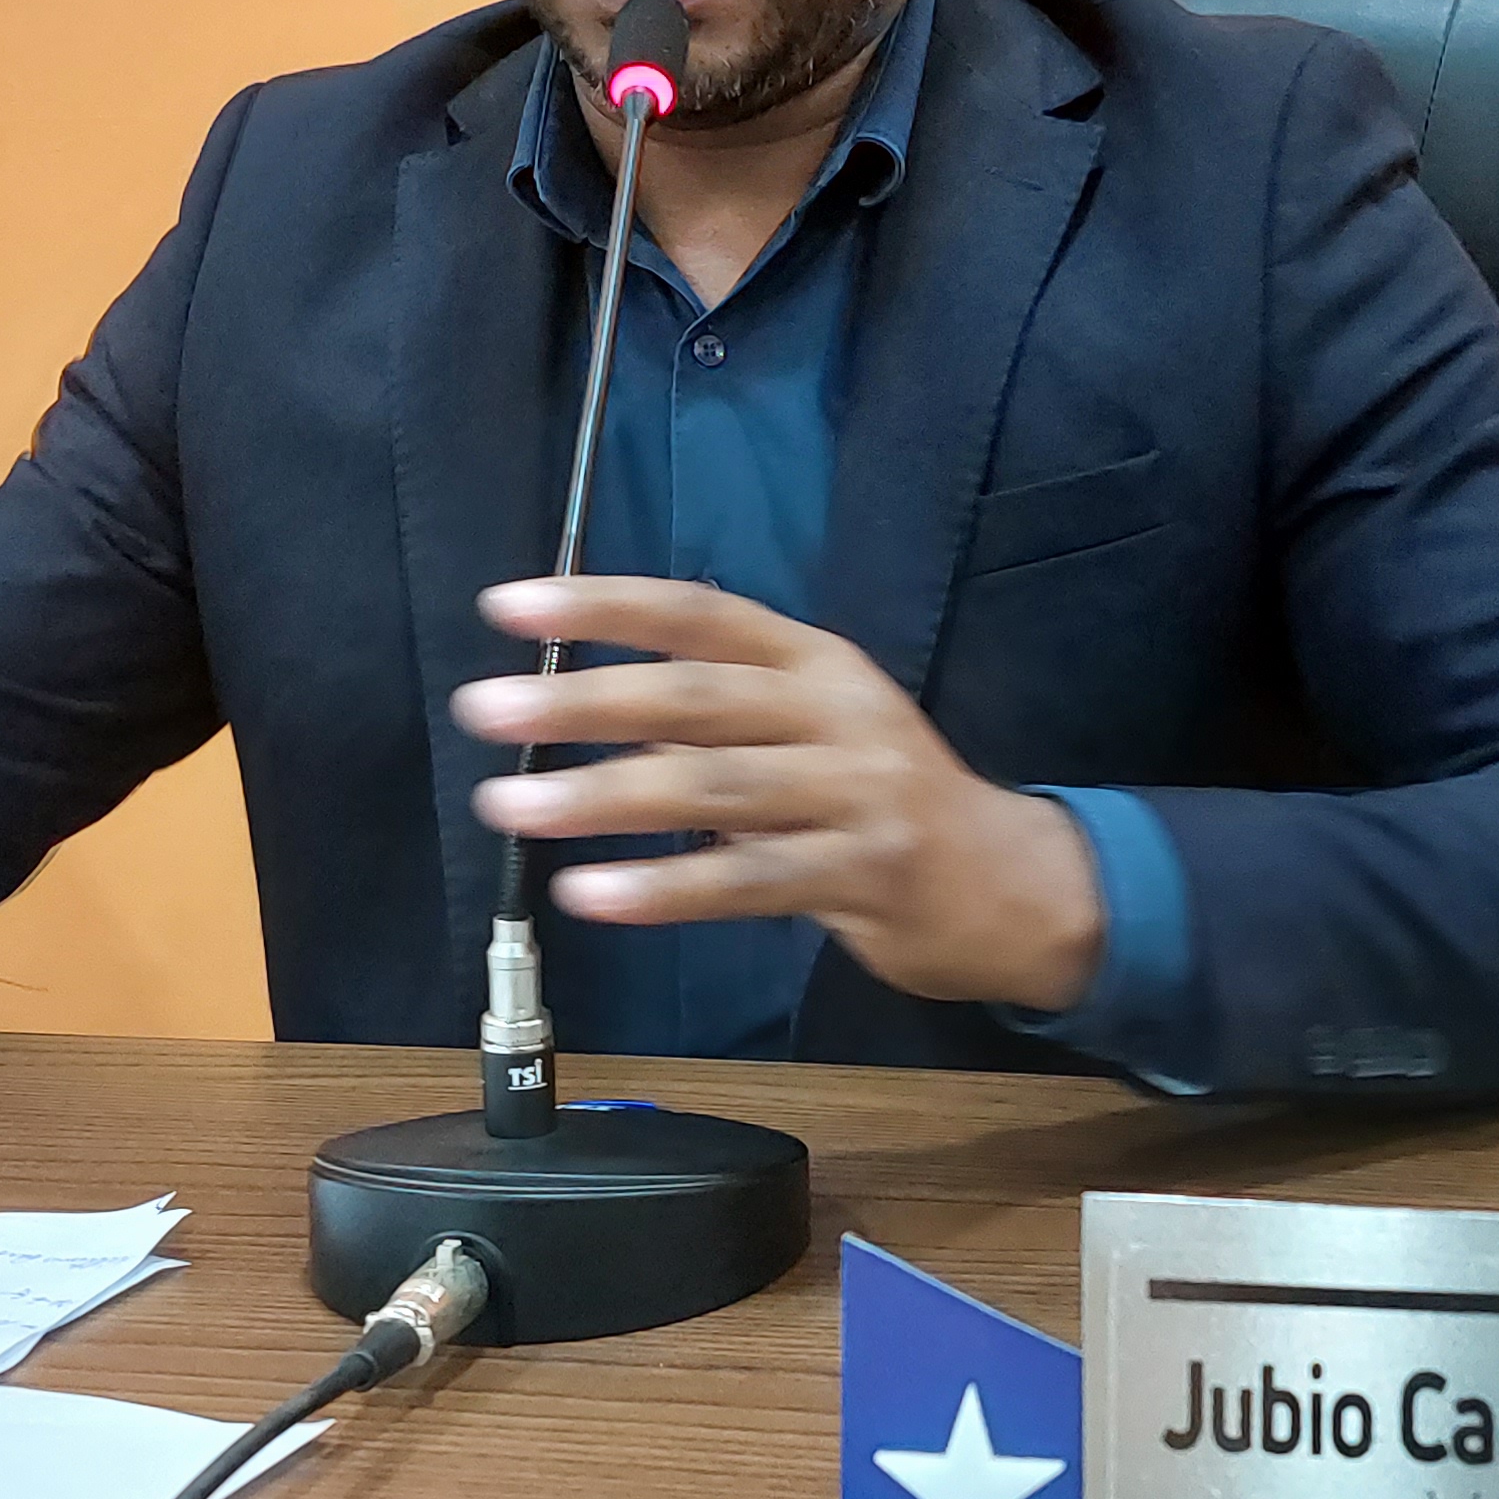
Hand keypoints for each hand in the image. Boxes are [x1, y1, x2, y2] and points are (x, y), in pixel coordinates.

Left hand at [453, 576, 1104, 1012]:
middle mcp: (838, 711)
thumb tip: (581, 706)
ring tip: (509, 808)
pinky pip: (749, 882)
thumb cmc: (885, 804)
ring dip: (601, 796)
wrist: (1016, 886)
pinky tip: (590, 893)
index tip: (506, 606)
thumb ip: (712, 719)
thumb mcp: (811, 732)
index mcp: (816, 661)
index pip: (699, 613)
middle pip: (695, 695)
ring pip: (713, 786)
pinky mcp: (868, 875)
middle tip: (483, 710)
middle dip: (580, 699)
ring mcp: (859, 792)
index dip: (603, 605)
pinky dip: (663, 888)